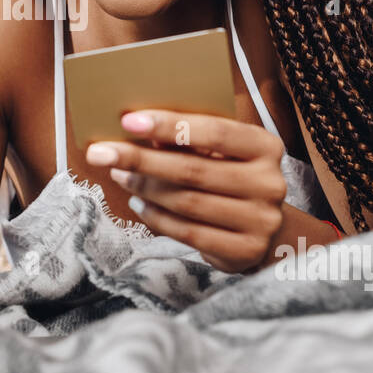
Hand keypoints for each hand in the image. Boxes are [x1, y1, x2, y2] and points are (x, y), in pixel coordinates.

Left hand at [84, 109, 286, 272]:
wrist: (269, 233)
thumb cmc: (235, 178)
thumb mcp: (223, 153)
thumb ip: (191, 141)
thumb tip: (138, 130)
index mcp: (265, 147)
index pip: (215, 132)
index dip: (170, 125)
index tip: (129, 120)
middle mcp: (268, 183)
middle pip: (193, 170)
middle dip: (141, 159)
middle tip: (102, 152)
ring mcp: (259, 221)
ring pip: (187, 202)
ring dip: (144, 188)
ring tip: (119, 175)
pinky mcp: (243, 251)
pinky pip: (187, 233)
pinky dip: (156, 217)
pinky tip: (137, 204)